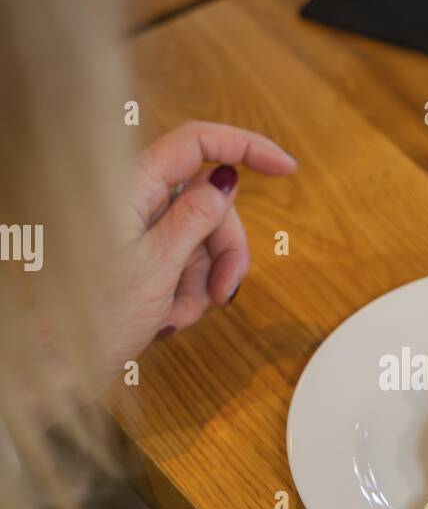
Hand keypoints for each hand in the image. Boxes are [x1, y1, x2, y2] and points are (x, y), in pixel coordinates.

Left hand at [102, 121, 295, 377]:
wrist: (61, 365)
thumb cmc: (92, 319)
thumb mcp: (156, 268)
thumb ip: (194, 218)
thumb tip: (226, 179)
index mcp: (131, 188)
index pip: (198, 143)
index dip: (246, 147)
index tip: (285, 167)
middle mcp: (135, 202)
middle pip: (210, 204)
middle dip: (225, 251)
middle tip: (224, 294)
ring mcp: (139, 231)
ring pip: (203, 241)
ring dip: (203, 283)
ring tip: (177, 317)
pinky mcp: (143, 258)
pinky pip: (186, 267)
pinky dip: (187, 295)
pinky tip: (165, 320)